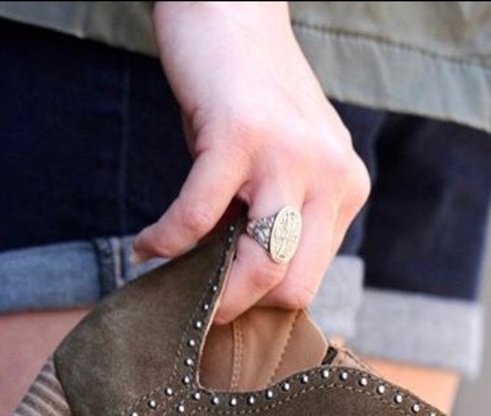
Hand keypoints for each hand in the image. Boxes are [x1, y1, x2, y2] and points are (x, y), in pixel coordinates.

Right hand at [133, 1, 369, 322]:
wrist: (230, 9)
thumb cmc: (248, 97)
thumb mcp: (282, 164)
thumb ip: (276, 217)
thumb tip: (240, 289)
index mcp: (345, 188)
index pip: (311, 278)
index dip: (264, 302)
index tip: (226, 305)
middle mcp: (331, 174)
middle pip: (293, 285)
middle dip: (241, 310)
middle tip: (201, 311)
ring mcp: (289, 155)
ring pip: (262, 265)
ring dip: (215, 293)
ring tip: (178, 292)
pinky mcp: (240, 135)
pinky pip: (199, 217)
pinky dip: (165, 240)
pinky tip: (145, 245)